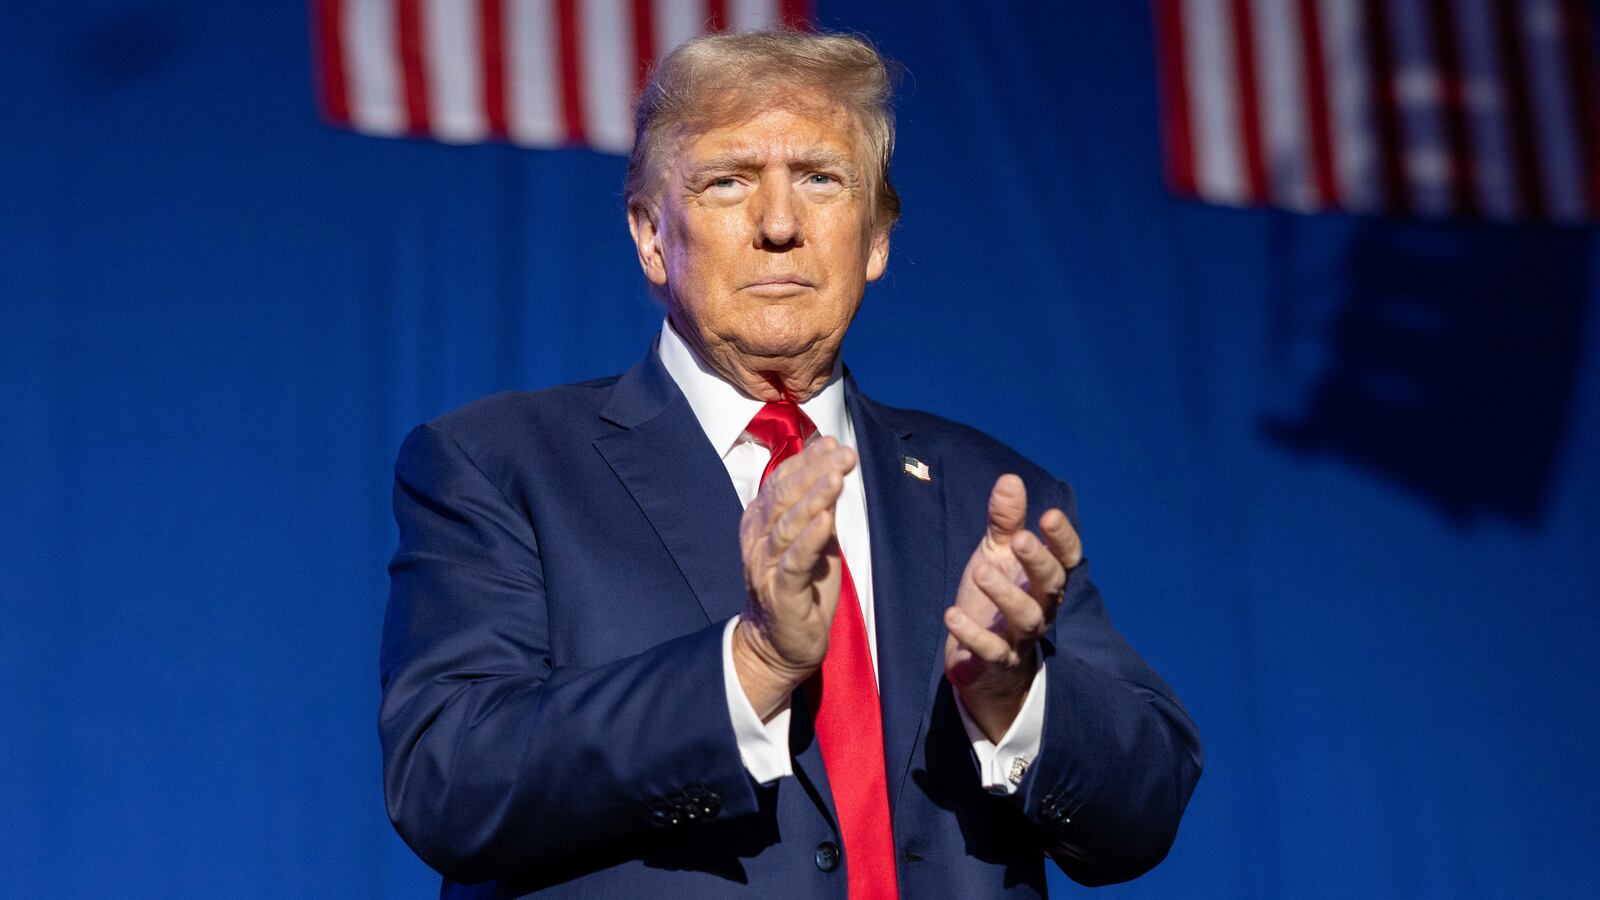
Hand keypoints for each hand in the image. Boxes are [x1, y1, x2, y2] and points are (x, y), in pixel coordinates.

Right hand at [733, 437, 856, 718]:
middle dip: (815, 472)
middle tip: (843, 454)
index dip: (805, 461)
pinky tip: (826, 521)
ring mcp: (766, 568)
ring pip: (788, 526)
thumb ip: (818, 503)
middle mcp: (758, 541)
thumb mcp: (812, 539)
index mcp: (760, 523)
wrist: (779, 645)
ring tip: (836, 477)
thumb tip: (831, 458)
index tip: (832, 442)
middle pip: (783, 499)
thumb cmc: (799, 588)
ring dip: (814, 499)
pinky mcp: (781, 594)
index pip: (780, 482)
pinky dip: (810, 540)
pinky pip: (794, 562)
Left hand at [944, 475, 1082, 741]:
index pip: (1066, 559)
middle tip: (1019, 539)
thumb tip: (1010, 479)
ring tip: (980, 569)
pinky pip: (991, 651)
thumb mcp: (997, 555)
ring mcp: (1020, 638)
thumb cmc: (994, 599)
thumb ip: (1004, 521)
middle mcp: (1041, 608)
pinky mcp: (996, 662)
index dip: (1062, 539)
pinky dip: (972, 634)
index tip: (1049, 515)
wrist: (982, 665)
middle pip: (1051, 585)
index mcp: (1044, 580)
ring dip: (1006, 593)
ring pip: (1027, 617)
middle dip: (1038, 561)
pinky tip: (951, 614)